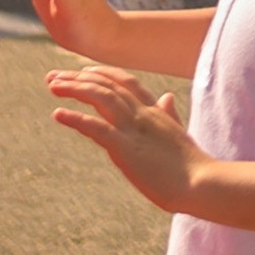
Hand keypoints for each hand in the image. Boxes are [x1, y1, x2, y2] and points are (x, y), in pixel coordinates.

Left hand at [46, 62, 198, 208]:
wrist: (202, 183)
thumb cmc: (192, 167)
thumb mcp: (179, 134)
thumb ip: (170, 115)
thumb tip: (166, 97)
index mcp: (156, 113)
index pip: (126, 82)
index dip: (103, 73)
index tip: (82, 71)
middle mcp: (144, 115)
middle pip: (108, 85)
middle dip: (79, 77)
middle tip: (53, 76)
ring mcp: (135, 130)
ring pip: (102, 98)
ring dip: (74, 89)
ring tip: (52, 85)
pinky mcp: (126, 149)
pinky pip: (97, 128)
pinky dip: (76, 119)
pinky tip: (58, 114)